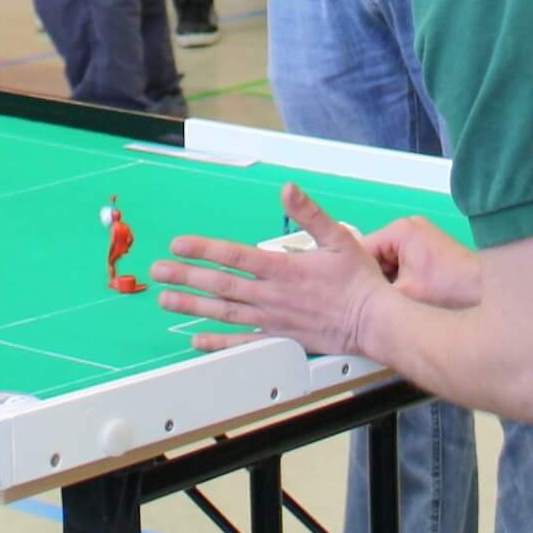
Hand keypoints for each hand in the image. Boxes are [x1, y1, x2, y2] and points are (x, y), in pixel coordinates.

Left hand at [153, 184, 389, 353]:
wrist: (374, 322)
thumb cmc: (358, 282)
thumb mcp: (338, 237)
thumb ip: (310, 212)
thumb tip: (288, 189)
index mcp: (283, 268)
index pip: (234, 256)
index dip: (203, 249)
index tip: (178, 245)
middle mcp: (272, 295)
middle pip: (220, 285)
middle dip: (185, 276)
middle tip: (157, 272)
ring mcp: (272, 320)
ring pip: (224, 312)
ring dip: (192, 306)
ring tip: (166, 300)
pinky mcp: (279, 339)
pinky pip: (241, 342)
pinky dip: (217, 342)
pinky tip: (197, 339)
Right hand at [363, 216, 481, 308]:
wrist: (487, 296)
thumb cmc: (452, 290)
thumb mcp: (402, 295)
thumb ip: (375, 293)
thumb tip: (356, 303)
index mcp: (401, 230)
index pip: (362, 249)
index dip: (353, 275)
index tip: (348, 294)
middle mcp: (411, 229)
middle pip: (376, 257)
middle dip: (374, 280)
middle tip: (371, 303)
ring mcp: (423, 241)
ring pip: (390, 265)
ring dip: (388, 284)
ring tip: (390, 304)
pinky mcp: (431, 254)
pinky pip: (404, 268)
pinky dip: (402, 284)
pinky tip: (404, 302)